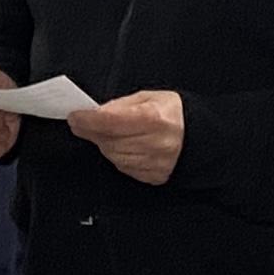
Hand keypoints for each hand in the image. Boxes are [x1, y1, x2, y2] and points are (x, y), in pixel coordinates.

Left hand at [68, 90, 183, 185]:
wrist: (199, 136)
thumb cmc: (173, 112)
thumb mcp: (149, 97)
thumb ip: (121, 105)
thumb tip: (96, 113)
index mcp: (155, 118)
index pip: (112, 122)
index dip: (89, 120)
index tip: (75, 117)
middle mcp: (156, 144)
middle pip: (110, 141)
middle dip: (92, 131)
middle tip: (83, 122)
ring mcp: (156, 163)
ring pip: (114, 156)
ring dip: (104, 144)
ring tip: (107, 132)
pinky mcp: (154, 177)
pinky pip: (124, 167)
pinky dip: (117, 156)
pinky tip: (123, 145)